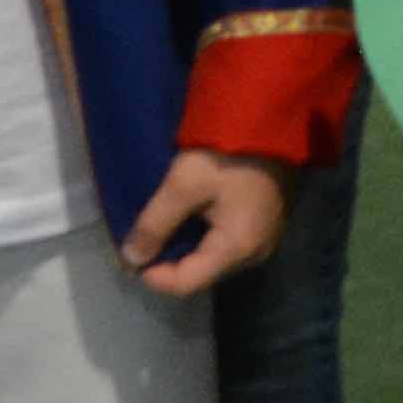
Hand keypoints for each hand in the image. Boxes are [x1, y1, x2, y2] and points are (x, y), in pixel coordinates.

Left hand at [121, 151, 290, 299]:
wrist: (274, 118)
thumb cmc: (228, 152)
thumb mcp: (183, 184)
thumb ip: (155, 224)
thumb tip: (130, 259)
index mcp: (237, 249)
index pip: (186, 283)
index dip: (153, 276)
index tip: (128, 256)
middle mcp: (255, 253)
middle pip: (202, 273)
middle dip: (168, 262)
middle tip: (140, 240)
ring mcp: (263, 238)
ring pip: (213, 257)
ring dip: (184, 247)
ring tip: (159, 227)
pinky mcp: (265, 221)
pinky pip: (226, 241)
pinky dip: (202, 234)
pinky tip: (187, 215)